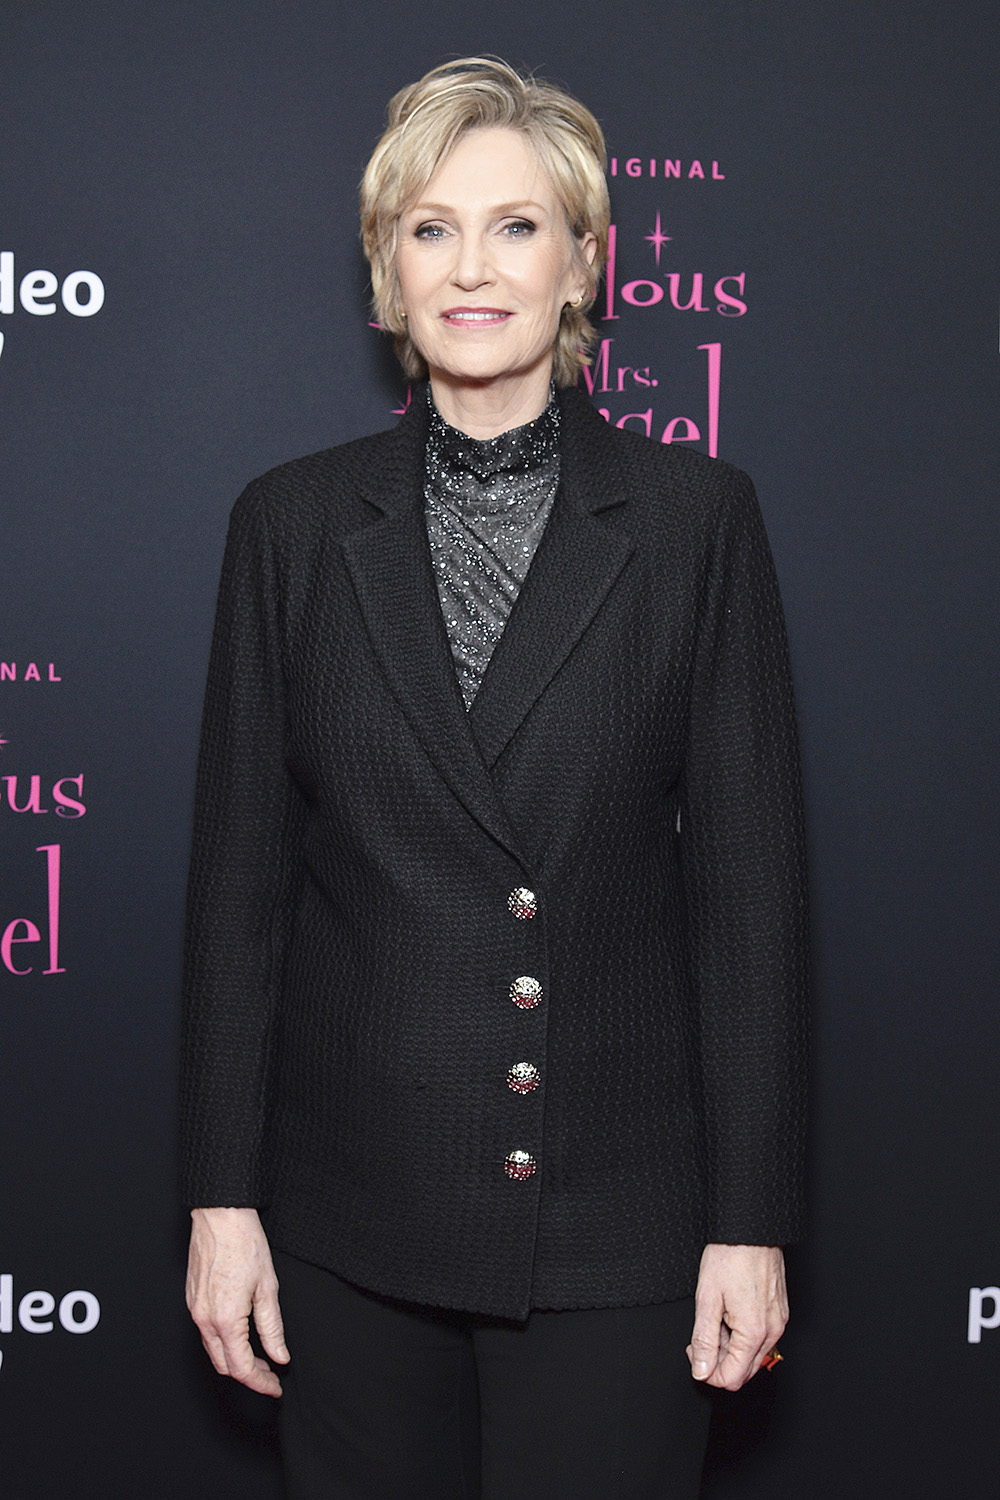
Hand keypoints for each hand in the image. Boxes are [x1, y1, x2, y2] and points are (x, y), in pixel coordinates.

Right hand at [186, 1206, 289, 1397]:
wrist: (220, 1215)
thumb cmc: (245, 1243)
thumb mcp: (268, 1287)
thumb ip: (272, 1327)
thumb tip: (279, 1356)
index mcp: (225, 1320)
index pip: (242, 1367)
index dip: (260, 1382)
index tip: (275, 1387)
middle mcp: (204, 1319)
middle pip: (224, 1365)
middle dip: (248, 1375)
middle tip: (271, 1374)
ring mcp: (194, 1309)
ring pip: (213, 1350)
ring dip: (235, 1359)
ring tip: (260, 1356)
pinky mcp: (191, 1299)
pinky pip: (205, 1332)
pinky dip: (223, 1342)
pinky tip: (241, 1335)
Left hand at [687, 1243, 787, 1389]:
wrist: (751, 1229)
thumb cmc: (730, 1256)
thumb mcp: (707, 1298)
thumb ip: (704, 1340)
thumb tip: (701, 1370)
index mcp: (754, 1332)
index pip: (732, 1378)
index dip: (707, 1371)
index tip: (695, 1352)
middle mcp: (772, 1331)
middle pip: (744, 1371)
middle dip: (719, 1361)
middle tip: (701, 1337)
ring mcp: (778, 1322)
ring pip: (753, 1356)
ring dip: (731, 1348)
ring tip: (716, 1318)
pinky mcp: (779, 1312)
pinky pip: (761, 1338)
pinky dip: (743, 1335)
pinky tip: (729, 1313)